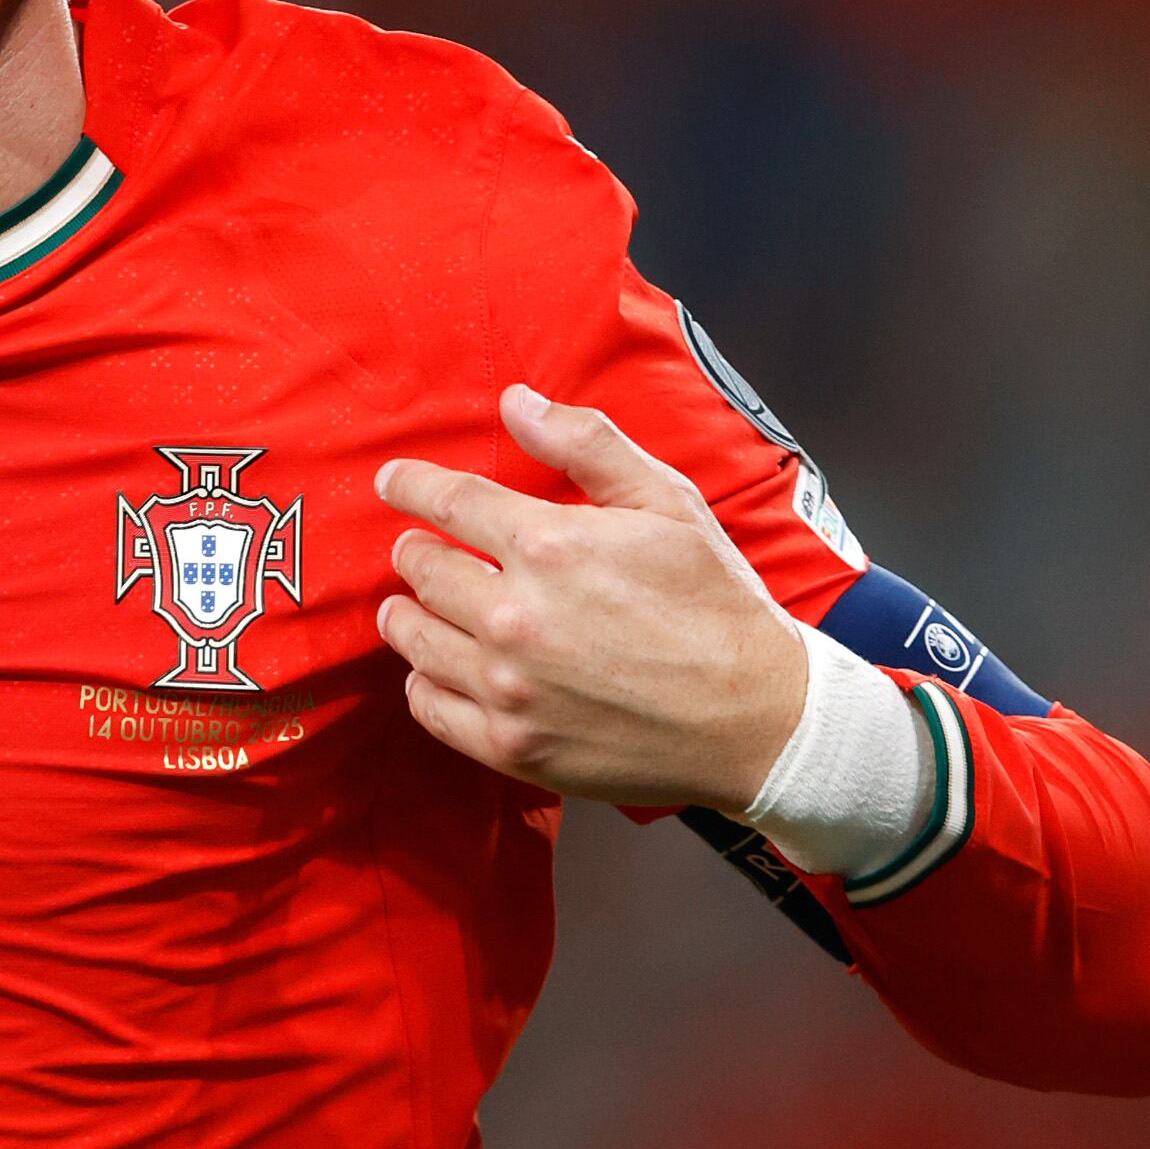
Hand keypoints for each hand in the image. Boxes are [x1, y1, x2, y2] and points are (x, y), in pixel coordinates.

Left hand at [376, 384, 805, 807]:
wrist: (756, 719)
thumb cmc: (717, 605)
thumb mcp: (667, 502)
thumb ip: (586, 444)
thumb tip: (517, 403)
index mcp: (549, 546)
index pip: (446, 501)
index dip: (410, 485)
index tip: (393, 482)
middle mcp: (514, 617)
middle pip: (420, 569)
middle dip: (416, 550)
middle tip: (422, 550)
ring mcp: (508, 687)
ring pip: (413, 638)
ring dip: (408, 613)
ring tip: (418, 606)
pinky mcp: (510, 745)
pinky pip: (428, 706)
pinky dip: (424, 682)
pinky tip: (442, 669)